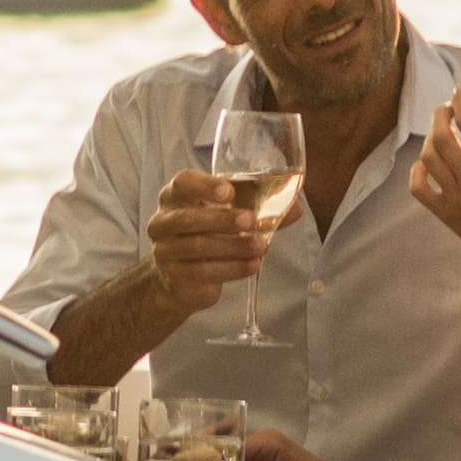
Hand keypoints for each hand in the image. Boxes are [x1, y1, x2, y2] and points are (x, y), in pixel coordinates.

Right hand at [137, 169, 275, 315]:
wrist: (180, 277)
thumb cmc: (207, 234)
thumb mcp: (230, 216)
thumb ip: (261, 210)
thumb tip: (297, 207)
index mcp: (176, 196)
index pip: (183, 183)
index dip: (205, 186)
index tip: (230, 192)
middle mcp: (163, 221)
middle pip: (188, 218)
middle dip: (222, 220)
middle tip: (251, 221)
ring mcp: (165, 250)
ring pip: (197, 247)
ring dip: (233, 247)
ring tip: (261, 247)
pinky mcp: (174, 275)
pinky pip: (203, 272)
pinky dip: (231, 269)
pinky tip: (252, 266)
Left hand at [406, 92, 460, 284]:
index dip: (460, 99)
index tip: (460, 90)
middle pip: (442, 136)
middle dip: (441, 115)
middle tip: (447, 110)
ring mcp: (455, 198)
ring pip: (428, 158)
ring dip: (431, 140)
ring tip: (442, 136)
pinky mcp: (444, 214)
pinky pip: (418, 187)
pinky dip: (417, 171)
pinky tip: (428, 164)